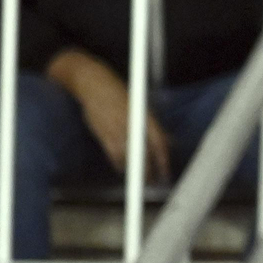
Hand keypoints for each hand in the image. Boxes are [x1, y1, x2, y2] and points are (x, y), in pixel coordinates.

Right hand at [46, 48, 170, 181]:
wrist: (92, 83)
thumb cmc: (120, 95)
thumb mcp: (141, 107)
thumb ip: (154, 126)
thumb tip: (170, 142)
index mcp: (144, 116)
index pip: (159, 142)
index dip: (164, 160)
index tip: (166, 172)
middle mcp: (131, 123)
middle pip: (144, 153)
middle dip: (150, 170)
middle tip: (155, 180)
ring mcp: (116, 128)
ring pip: (129, 157)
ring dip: (135, 170)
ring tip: (141, 178)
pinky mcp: (102, 132)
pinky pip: (113, 154)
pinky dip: (118, 163)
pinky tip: (122, 168)